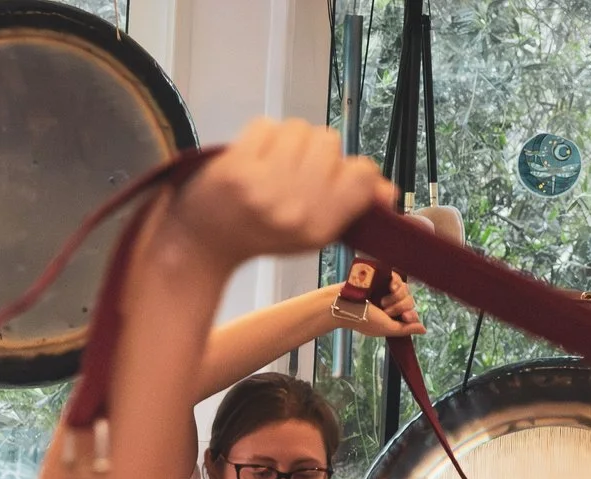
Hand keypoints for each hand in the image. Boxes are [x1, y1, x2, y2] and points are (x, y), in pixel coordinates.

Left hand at [163, 118, 396, 269]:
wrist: (203, 242)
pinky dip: (261, 136)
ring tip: (270, 164)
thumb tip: (387, 192)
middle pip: (330, 143)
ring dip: (287, 140)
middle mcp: (296, 209)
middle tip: (291, 172)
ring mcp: (265, 188)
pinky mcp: (237, 168)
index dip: (350, 169)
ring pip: (300, 129)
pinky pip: (266, 126)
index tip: (331, 178)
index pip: (361, 174)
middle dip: (313, 151)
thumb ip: (351, 207)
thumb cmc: (263, 233)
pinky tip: (251, 158)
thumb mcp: (313, 232)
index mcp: (319, 227)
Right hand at [342, 274, 425, 339]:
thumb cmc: (362, 319)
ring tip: (381, 302)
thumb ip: (405, 329)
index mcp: (391, 316)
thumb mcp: (386, 328)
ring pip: (406, 290)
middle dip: (399, 307)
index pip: (411, 313)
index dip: (411, 315)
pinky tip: (390, 288)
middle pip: (410, 302)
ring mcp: (386, 289)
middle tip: (385, 310)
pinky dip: (397, 284)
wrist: (345, 304)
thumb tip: (424, 330)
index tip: (405, 317)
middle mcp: (390, 302)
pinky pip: (399, 278)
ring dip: (396, 298)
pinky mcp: (383, 278)